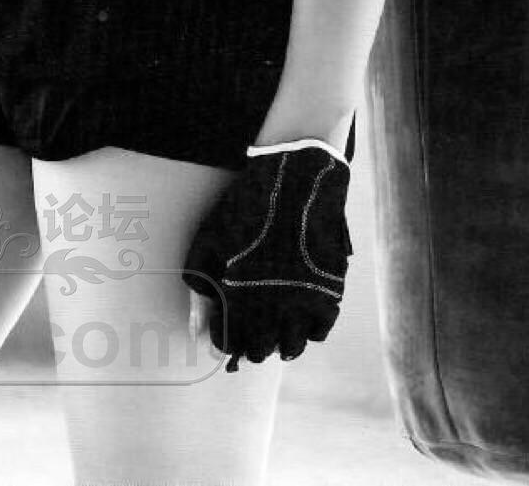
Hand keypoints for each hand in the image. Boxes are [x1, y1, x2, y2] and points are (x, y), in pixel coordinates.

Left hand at [182, 138, 352, 371]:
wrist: (296, 178)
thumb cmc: (247, 206)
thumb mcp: (209, 239)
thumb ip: (199, 286)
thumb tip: (199, 325)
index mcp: (238, 297)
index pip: (228, 343)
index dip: (225, 339)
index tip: (226, 331)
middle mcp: (272, 307)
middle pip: (260, 350)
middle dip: (251, 345)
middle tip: (251, 332)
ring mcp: (304, 300)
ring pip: (292, 347)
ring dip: (281, 344)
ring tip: (276, 331)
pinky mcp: (330, 290)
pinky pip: (320, 330)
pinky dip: (310, 330)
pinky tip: (300, 315)